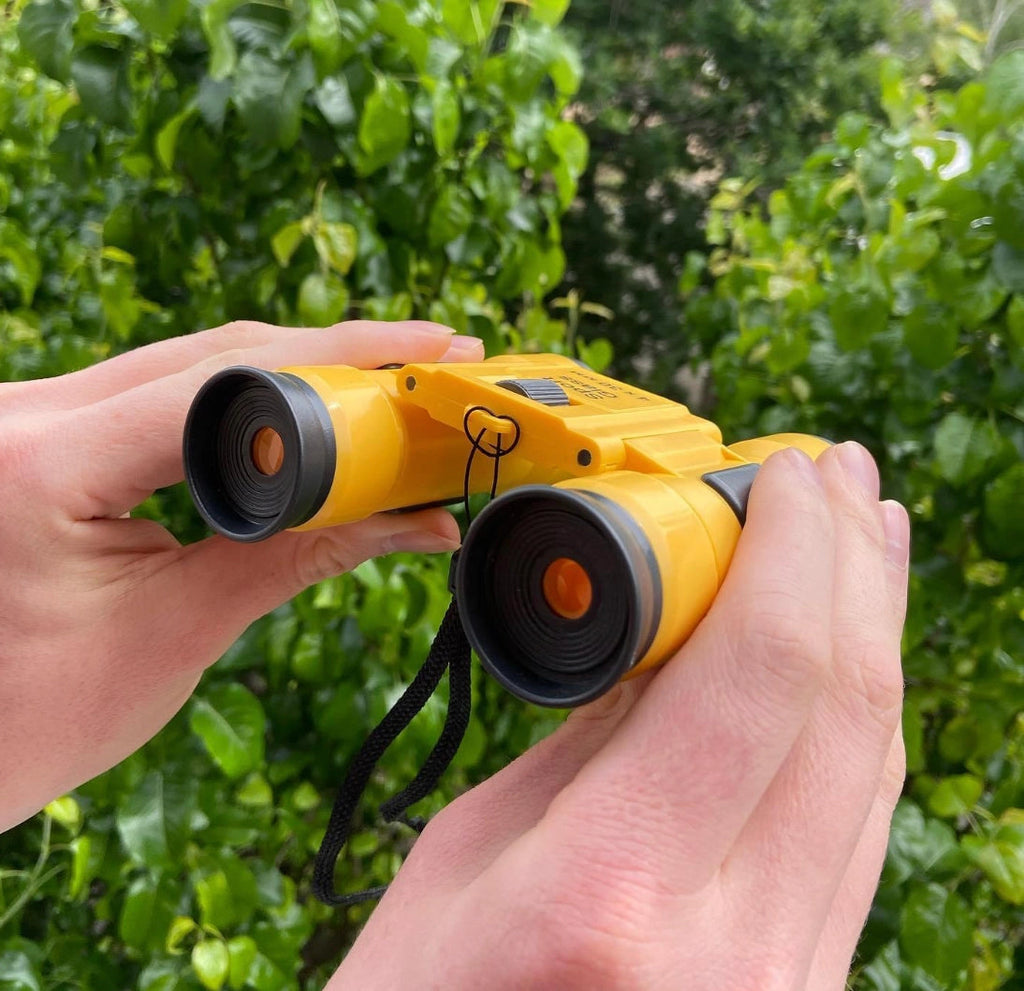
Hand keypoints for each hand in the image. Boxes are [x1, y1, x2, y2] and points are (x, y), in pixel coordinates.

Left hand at [0, 320, 481, 832]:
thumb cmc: (30, 719)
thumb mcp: (181, 632)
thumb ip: (302, 555)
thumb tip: (418, 522)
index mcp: (41, 462)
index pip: (221, 382)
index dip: (342, 362)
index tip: (430, 354)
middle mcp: (21, 413)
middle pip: (209, 353)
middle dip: (332, 353)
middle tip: (430, 358)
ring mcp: (26, 415)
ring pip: (184, 362)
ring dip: (289, 368)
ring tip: (382, 379)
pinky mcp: (42, 432)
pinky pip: (156, 393)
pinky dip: (237, 396)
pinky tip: (299, 400)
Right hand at [333, 442, 909, 990]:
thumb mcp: (468, 856)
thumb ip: (590, 740)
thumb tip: (675, 630)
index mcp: (609, 893)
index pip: (754, 672)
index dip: (789, 547)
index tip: (783, 470)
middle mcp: (733, 949)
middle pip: (843, 707)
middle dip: (851, 565)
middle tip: (841, 475)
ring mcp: (788, 984)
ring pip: (872, 766)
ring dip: (871, 634)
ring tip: (862, 540)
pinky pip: (856, 829)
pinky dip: (856, 725)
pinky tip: (846, 662)